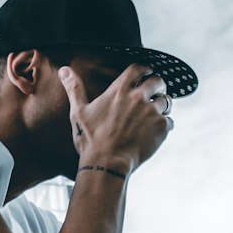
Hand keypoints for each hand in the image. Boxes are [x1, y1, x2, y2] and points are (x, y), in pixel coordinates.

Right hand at [58, 62, 173, 174]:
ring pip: (166, 101)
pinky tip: (155, 132)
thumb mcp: (79, 112)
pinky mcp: (161, 127)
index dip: (144, 69)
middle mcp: (138, 97)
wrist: (106, 164)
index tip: (147, 72)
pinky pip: (169, 121)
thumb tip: (64, 70)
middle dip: (158, 84)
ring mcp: (152, 112)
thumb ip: (74, 89)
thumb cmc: (91, 140)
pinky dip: (164, 126)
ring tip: (156, 114)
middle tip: (156, 91)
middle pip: (157, 81)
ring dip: (162, 105)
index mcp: (119, 91)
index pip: (137, 69)